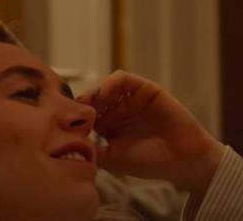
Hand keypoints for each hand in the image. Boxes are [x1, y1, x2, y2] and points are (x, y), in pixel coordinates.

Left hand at [76, 70, 225, 196]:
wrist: (182, 160)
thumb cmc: (149, 162)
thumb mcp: (113, 158)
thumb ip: (92, 149)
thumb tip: (66, 144)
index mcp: (107, 126)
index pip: (84, 115)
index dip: (73, 116)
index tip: (61, 121)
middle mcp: (117, 110)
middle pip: (92, 98)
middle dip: (81, 102)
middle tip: (71, 109)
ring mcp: (130, 99)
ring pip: (105, 87)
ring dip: (93, 91)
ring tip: (86, 101)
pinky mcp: (144, 89)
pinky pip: (123, 79)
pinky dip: (109, 83)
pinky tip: (102, 94)